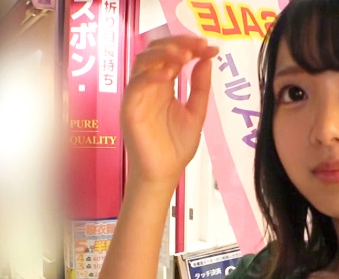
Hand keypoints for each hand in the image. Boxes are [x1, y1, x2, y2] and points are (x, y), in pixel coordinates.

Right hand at [121, 35, 218, 187]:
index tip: (208, 46)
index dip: (189, 46)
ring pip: (143, 61)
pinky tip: (169, 75)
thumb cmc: (175, 148)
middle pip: (155, 51)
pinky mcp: (130, 108)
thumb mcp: (196, 113)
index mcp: (164, 85)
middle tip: (197, 46)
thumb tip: (207, 59)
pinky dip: (151, 76)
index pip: (171, 55)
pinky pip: (136, 85)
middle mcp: (149, 86)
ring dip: (164, 54)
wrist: (163, 174)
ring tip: (185, 56)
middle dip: (177, 44)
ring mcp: (138, 96)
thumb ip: (200, 87)